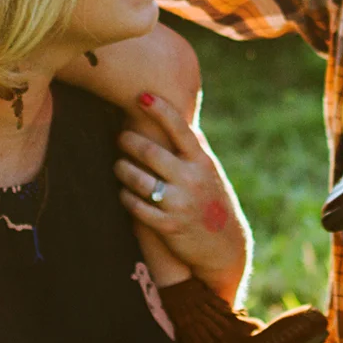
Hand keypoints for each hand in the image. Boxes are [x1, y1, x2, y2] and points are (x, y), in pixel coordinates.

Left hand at [115, 95, 248, 302]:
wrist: (225, 247)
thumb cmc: (214, 201)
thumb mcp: (212, 172)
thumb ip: (197, 148)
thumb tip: (186, 118)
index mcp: (202, 162)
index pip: (180, 129)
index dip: (160, 110)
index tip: (142, 96)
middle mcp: (192, 179)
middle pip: (150, 152)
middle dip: (128, 141)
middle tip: (119, 137)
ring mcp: (180, 203)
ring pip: (138, 180)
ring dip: (121, 169)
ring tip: (117, 165)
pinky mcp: (169, 226)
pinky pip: (137, 207)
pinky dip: (126, 197)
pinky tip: (122, 192)